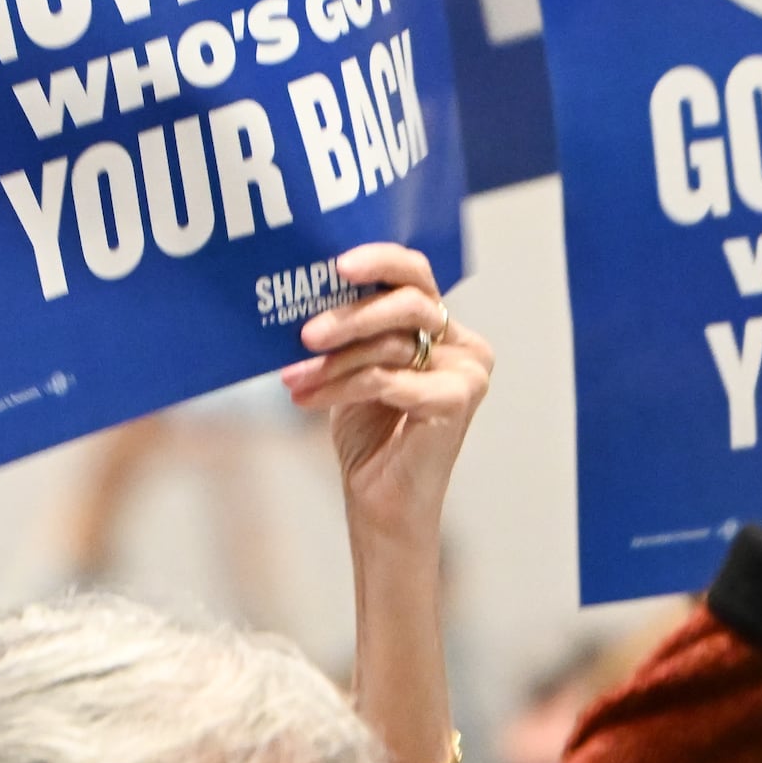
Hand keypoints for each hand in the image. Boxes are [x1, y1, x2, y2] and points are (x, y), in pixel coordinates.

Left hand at [278, 243, 491, 541]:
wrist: (380, 503)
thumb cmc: (369, 433)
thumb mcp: (354, 368)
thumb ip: (350, 329)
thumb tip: (304, 287)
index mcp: (445, 328)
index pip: (416, 274)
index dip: (379, 259)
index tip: (336, 263)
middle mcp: (465, 345)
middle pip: (408, 302)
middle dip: (350, 314)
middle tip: (306, 332)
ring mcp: (468, 373)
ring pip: (392, 343)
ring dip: (333, 360)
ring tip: (294, 375)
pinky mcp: (457, 401)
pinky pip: (386, 379)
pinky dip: (339, 387)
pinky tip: (305, 397)